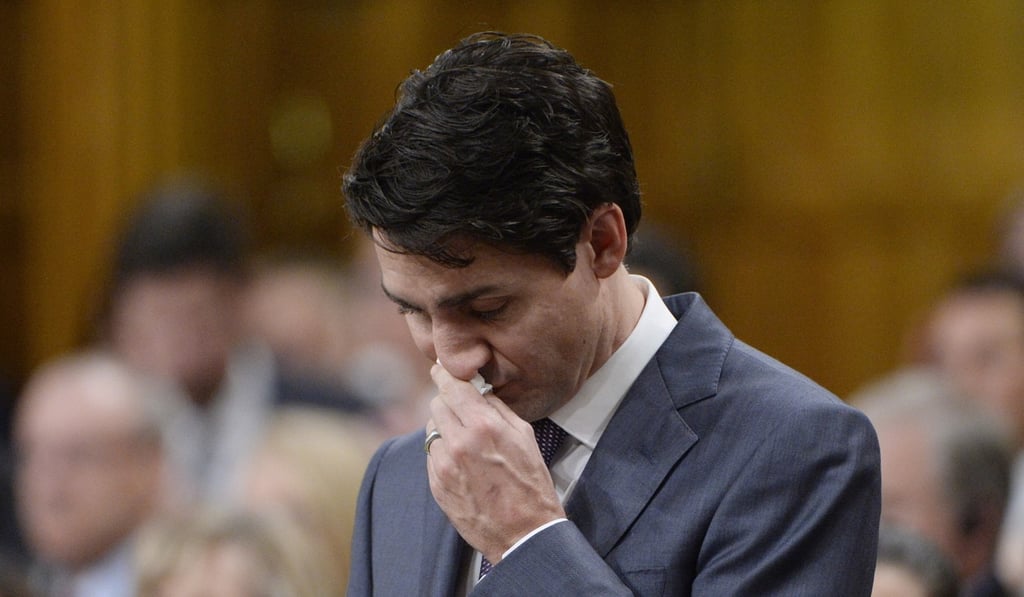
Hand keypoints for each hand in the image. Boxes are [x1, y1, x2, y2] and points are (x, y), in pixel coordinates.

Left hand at [425, 363, 564, 563]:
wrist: (523, 534)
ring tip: (466, 442)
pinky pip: (432, 454)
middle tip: (462, 409)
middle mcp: (459, 442)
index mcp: (484, 426)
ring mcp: (443, 465)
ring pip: (431, 428)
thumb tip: (477, 389)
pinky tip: (462, 463)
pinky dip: (442, 451)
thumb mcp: (524, 437)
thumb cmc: (531, 484)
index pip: (451, 386)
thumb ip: (497, 408)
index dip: (444, 374)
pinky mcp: (436, 484)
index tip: (441, 370)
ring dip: (444, 428)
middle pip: (436, 403)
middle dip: (448, 402)